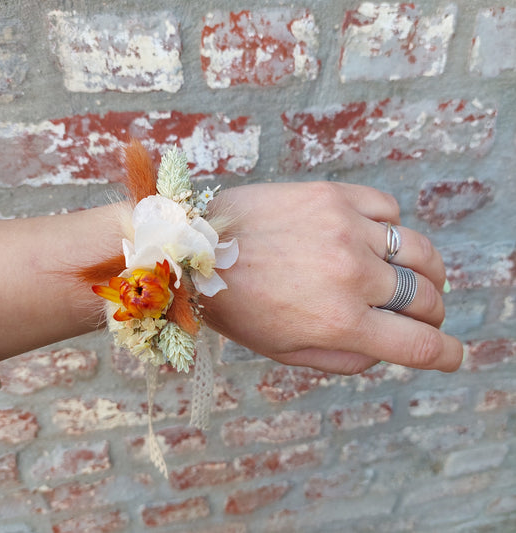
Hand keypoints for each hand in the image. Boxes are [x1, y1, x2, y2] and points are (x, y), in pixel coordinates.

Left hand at [202, 181, 462, 374]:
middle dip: (432, 315)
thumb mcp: (284, 351)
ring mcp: (346, 230)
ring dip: (427, 272)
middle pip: (426, 298)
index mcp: (340, 322)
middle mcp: (352, 275)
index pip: (419, 345)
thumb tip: (384, 350)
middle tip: (422, 316)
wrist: (197, 248)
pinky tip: (374, 239)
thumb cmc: (237, 305)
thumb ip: (342, 359)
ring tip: (415, 277)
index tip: (451, 354)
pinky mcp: (334, 196)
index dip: (446, 354)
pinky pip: (389, 210)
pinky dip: (392, 229)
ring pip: (420, 251)